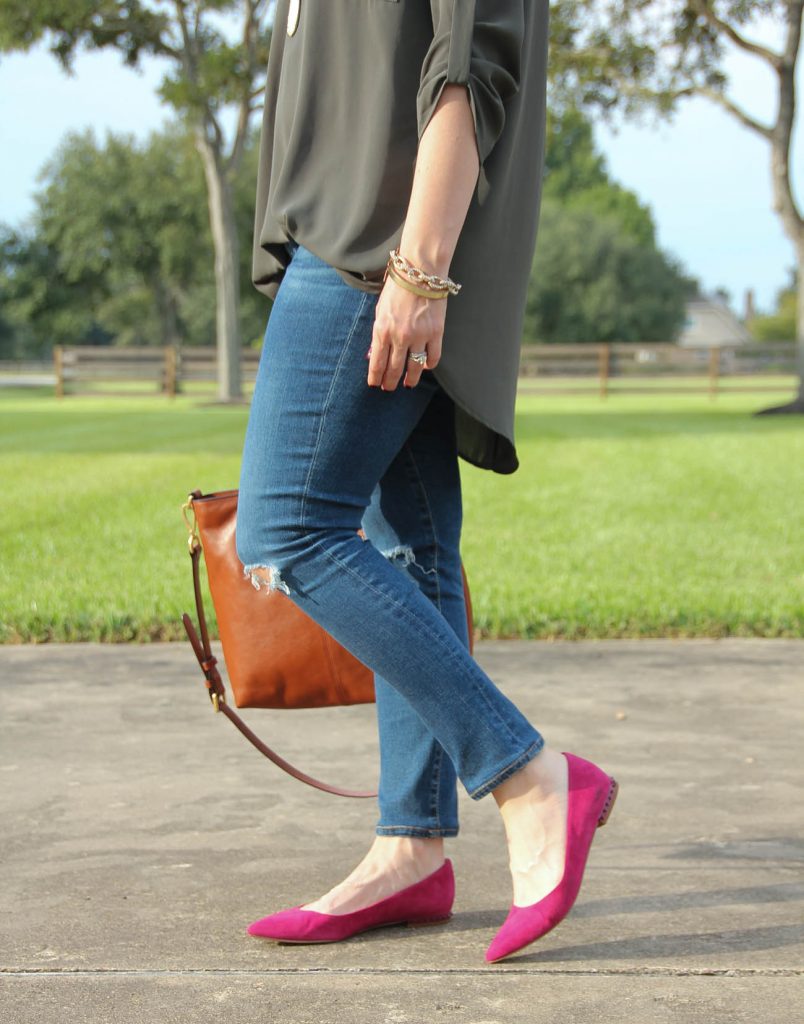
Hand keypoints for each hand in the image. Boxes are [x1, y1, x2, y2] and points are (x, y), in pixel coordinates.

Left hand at [366, 275, 446, 389]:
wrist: (421, 271)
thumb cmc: (397, 287)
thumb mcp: (380, 309)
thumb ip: (378, 333)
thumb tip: (374, 354)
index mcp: (382, 329)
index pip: (377, 362)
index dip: (375, 377)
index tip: (374, 384)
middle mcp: (400, 336)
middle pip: (394, 369)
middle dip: (390, 382)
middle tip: (389, 389)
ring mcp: (419, 336)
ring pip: (414, 368)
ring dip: (410, 379)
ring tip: (408, 384)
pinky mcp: (436, 333)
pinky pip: (433, 357)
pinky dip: (428, 365)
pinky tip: (425, 367)